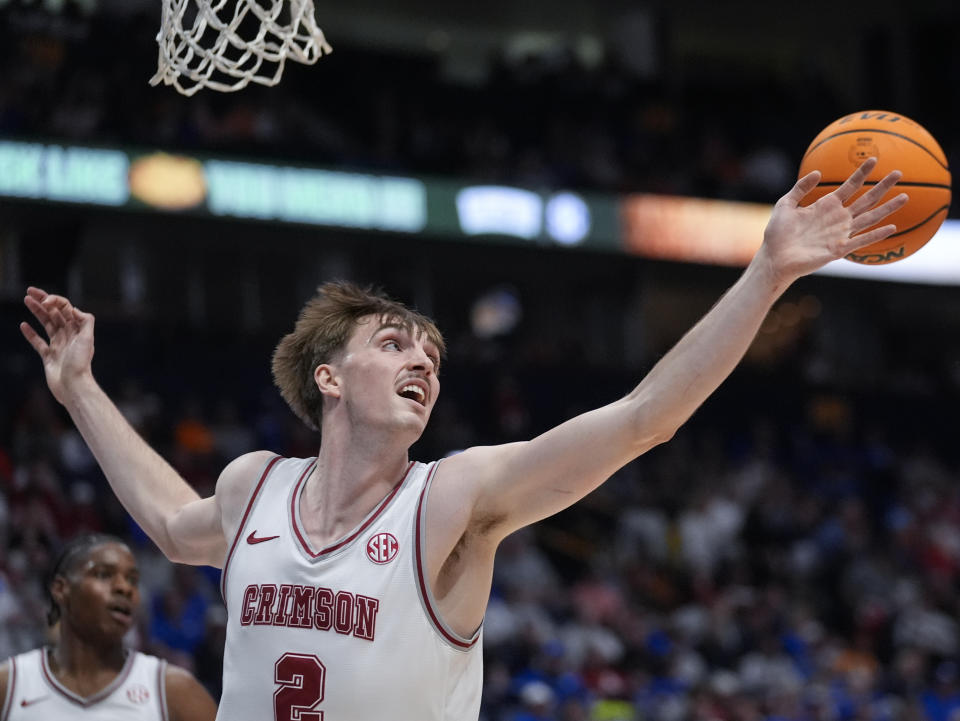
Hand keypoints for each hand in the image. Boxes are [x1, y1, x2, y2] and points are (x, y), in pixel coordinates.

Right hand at [20, 287, 95, 405]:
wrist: (73, 387)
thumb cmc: (80, 364)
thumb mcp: (86, 339)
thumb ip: (85, 321)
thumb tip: (74, 309)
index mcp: (77, 330)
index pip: (66, 309)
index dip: (55, 301)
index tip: (45, 300)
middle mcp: (68, 336)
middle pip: (55, 313)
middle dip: (44, 301)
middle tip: (30, 291)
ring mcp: (58, 345)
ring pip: (46, 324)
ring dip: (37, 311)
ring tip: (26, 300)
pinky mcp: (49, 357)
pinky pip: (38, 342)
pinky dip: (31, 333)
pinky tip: (23, 325)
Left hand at [757, 157, 908, 285]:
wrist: (774, 257)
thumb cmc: (778, 233)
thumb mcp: (785, 204)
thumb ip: (800, 188)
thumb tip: (819, 173)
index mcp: (826, 206)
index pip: (849, 186)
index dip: (861, 173)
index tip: (873, 159)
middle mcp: (837, 219)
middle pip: (865, 199)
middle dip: (882, 186)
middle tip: (898, 173)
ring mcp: (840, 234)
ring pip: (869, 218)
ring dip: (887, 208)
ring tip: (904, 196)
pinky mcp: (838, 249)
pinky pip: (860, 240)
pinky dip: (875, 234)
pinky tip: (891, 227)